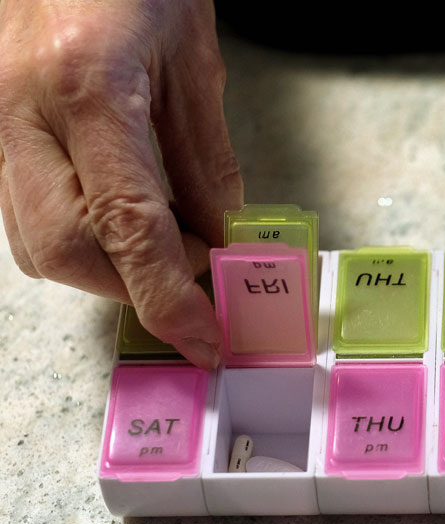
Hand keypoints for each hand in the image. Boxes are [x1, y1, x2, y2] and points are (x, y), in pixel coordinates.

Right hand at [0, 0, 241, 367]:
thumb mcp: (194, 60)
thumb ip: (206, 159)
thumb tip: (220, 240)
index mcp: (86, 88)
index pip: (126, 224)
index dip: (168, 297)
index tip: (205, 338)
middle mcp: (22, 114)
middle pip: (65, 251)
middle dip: (135, 286)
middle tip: (195, 274)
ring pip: (36, 244)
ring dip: (107, 268)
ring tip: (164, 246)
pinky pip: (23, 216)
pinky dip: (79, 240)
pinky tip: (121, 223)